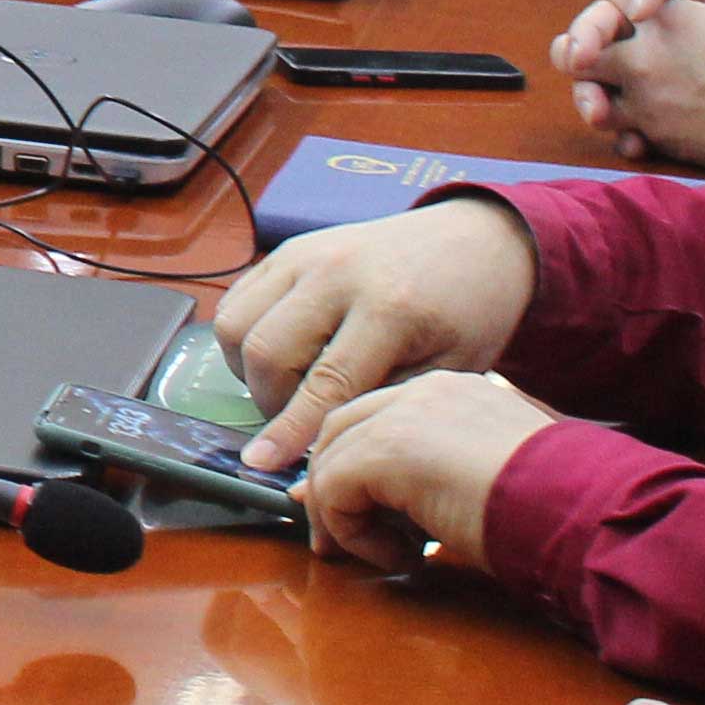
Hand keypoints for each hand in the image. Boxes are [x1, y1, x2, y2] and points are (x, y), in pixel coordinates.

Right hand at [221, 198, 539, 469]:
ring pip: (234, 324)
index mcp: (389, 308)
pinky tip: (281, 354)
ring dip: (248, 370)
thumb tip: (324, 445)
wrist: (471, 242)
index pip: (323, 383)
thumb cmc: (468, 313)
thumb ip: (384, 401)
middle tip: (299, 421)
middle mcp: (336, 273)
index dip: (288, 430)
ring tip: (287, 386)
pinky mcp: (288, 249)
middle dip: (269, 402)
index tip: (261, 463)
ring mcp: (304, 254)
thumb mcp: (448, 369)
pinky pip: (236, 300)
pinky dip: (243, 338)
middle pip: (264, 352)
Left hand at [298, 367, 563, 571]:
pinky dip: (352, 532)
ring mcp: (404, 416)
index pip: (378, 416)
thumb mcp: (495, 481)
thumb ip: (436, 477)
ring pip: (331, 459)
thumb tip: (380, 502)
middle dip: (331, 484)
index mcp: (456, 392)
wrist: (594, 515)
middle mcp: (425, 392)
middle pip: (341, 429)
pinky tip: (404, 558)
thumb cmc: (564, 511)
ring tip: (388, 555)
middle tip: (342, 540)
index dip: (357, 466)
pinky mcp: (388, 451)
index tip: (356, 511)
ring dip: (343, 515)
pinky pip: (334, 490)